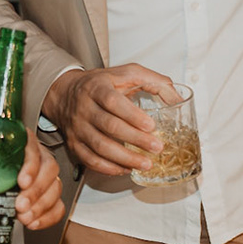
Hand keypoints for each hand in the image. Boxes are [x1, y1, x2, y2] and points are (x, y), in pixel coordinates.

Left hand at [0, 127, 63, 230]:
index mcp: (20, 144)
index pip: (34, 150)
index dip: (32, 166)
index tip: (22, 181)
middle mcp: (36, 159)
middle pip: (50, 171)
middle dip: (37, 191)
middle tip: (20, 205)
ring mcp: (43, 178)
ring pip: (55, 190)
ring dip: (41, 206)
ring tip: (23, 217)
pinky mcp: (46, 196)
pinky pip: (57, 207)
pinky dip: (48, 217)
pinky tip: (33, 223)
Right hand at [41, 64, 179, 177]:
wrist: (64, 92)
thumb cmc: (101, 84)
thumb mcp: (126, 73)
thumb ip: (153, 81)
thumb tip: (178, 98)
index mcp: (97, 88)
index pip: (112, 102)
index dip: (132, 115)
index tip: (151, 126)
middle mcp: (84, 108)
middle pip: (109, 126)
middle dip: (135, 139)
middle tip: (157, 148)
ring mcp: (78, 127)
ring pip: (100, 146)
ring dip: (125, 158)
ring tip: (146, 164)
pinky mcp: (74, 144)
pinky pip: (90, 160)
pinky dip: (109, 168)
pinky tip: (127, 169)